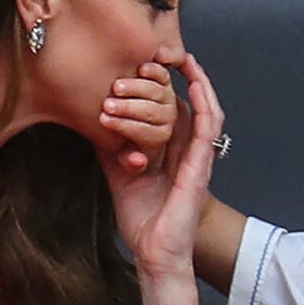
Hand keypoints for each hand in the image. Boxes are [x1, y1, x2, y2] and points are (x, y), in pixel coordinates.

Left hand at [97, 54, 224, 304]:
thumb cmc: (141, 213)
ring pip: (205, 108)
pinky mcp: (201, 165)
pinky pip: (207, 128)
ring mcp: (197, 154)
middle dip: (176, 73)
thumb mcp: (120, 168)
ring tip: (183, 59)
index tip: (148, 59)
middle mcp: (187, 145)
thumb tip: (96, 117)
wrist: (152, 250)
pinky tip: (194, 85)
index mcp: (171, 145)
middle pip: (188, 100)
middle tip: (158, 54)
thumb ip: (113, 143)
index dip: (165, 79)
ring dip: (195, 81)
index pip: (173, 103)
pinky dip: (204, 103)